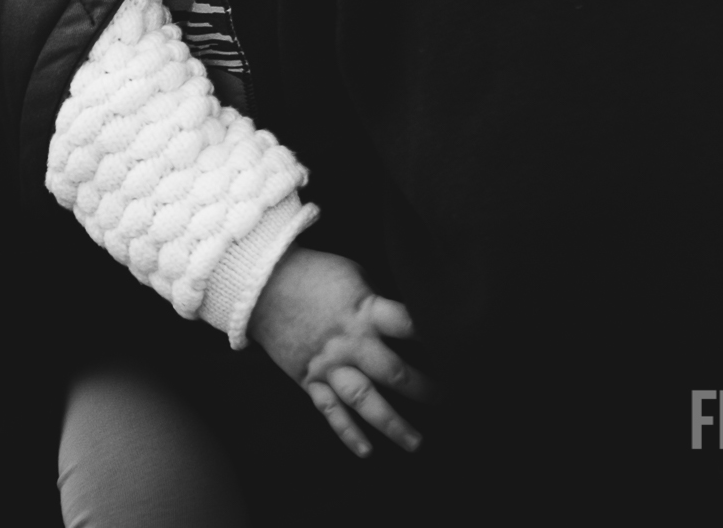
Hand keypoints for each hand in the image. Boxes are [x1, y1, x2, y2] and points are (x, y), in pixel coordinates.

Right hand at [247, 247, 435, 457]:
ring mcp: (328, 365)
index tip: (463, 353)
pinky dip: (347, 432)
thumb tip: (408, 316)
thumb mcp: (353, 274)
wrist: (259, 285)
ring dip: (391, 424)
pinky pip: (329, 411)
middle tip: (451, 402)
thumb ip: (379, 300)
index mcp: (364, 311)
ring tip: (417, 443)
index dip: (437, 338)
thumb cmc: (312, 272)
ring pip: (364, 400)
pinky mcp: (308, 379)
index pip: (408, 326)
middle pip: (394, 372)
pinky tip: (367, 451)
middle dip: (425, 390)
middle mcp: (349, 343)